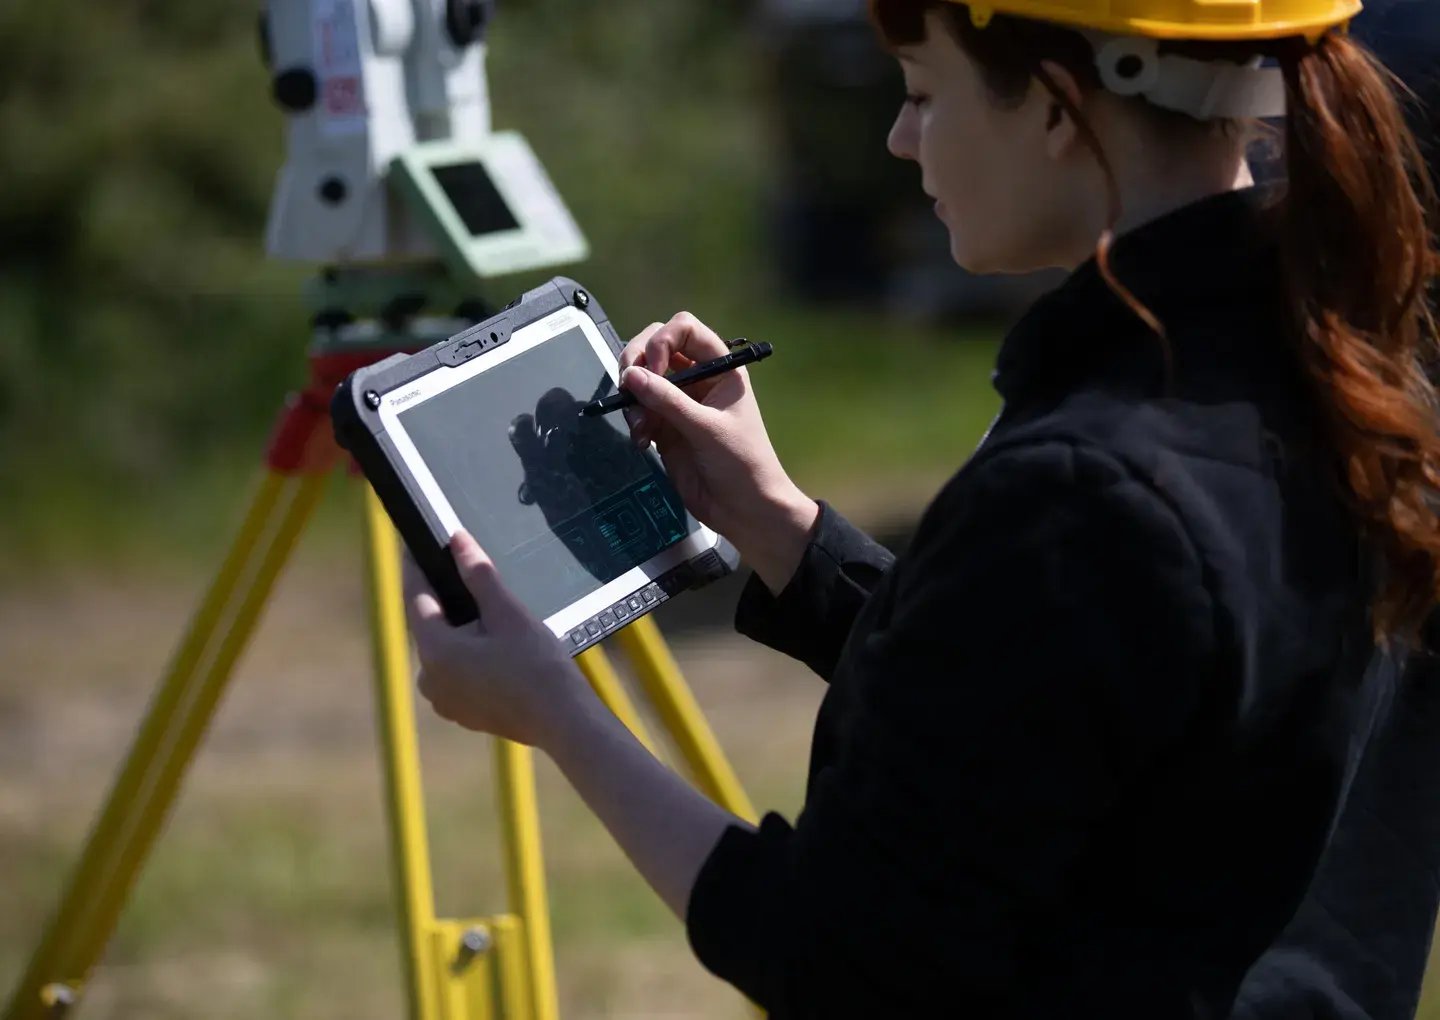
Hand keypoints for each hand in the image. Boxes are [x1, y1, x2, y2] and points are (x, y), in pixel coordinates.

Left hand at [404, 531, 592, 747]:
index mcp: (435, 652)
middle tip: (463, 573)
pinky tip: (497, 647)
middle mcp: (430, 679)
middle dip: (446, 600)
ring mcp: (445, 700)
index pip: (415, 598)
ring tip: (489, 611)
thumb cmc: (537, 666)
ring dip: (460, 629)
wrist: (563, 720)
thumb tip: (457, 540)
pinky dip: (470, 655)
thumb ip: (478, 574)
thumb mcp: (508, 612)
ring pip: (445, 649)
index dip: (416, 568)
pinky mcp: (462, 713)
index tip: (416, 545)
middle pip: (431, 625)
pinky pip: (457, 673)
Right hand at [620, 311, 818, 591]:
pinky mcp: (664, 427)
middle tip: (628, 385)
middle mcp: (698, 378)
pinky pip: (638, 410)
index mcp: (720, 368)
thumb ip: (669, 401)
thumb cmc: (743, 464)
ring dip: (632, 396)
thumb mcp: (707, 429)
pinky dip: (633, 420)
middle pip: (656, 346)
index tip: (654, 368)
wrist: (744, 509)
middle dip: (636, 361)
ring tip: (639, 426)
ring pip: (642, 378)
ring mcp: (679, 402)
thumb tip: (632, 376)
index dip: (663, 341)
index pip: (684, 329)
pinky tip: (641, 441)